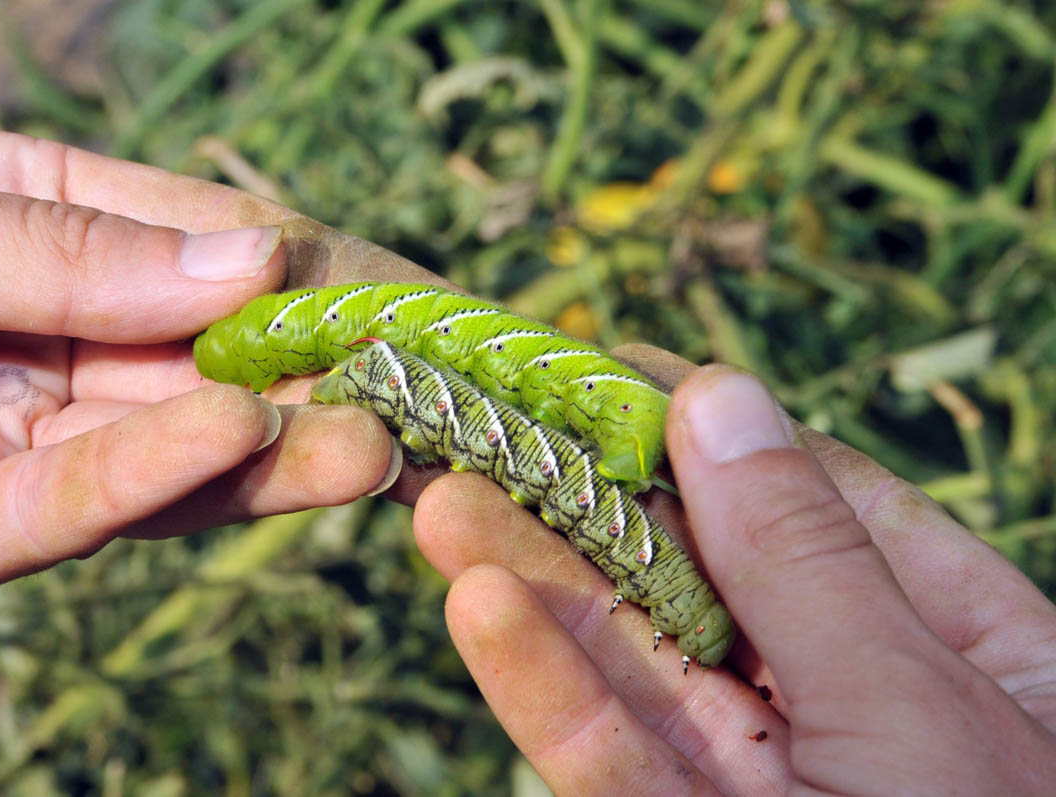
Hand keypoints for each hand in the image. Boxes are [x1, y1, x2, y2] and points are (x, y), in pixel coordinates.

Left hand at [0, 117, 427, 621]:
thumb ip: (73, 253)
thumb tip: (259, 260)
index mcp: (34, 225)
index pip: (200, 245)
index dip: (310, 270)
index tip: (410, 298)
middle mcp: (46, 334)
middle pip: (210, 361)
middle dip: (317, 380)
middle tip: (424, 398)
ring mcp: (16, 436)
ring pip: (168, 451)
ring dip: (274, 452)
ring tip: (373, 448)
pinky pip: (75, 508)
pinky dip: (156, 478)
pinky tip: (235, 442)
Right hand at [414, 348, 1055, 793]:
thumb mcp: (917, 703)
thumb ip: (806, 557)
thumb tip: (718, 397)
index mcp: (952, 640)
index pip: (809, 496)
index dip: (703, 424)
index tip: (605, 366)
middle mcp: (845, 699)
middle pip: (696, 574)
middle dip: (587, 500)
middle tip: (479, 424)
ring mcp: (762, 778)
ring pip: (634, 663)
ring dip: (535, 582)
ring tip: (443, 499)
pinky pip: (612, 756)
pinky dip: (545, 688)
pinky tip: (480, 606)